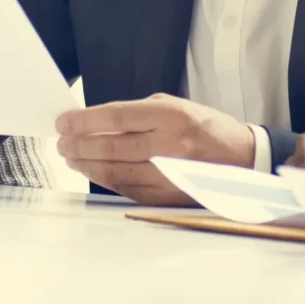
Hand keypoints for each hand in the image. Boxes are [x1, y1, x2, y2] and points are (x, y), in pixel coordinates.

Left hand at [54, 93, 253, 203]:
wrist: (242, 160)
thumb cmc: (207, 129)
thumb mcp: (177, 107)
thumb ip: (139, 113)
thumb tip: (99, 122)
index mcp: (172, 116)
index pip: (117, 116)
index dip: (85, 120)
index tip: (64, 121)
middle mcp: (169, 146)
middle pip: (111, 146)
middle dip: (79, 143)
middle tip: (62, 141)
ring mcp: (168, 175)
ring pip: (115, 170)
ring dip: (86, 163)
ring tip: (71, 156)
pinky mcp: (167, 196)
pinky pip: (126, 188)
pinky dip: (105, 179)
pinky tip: (92, 170)